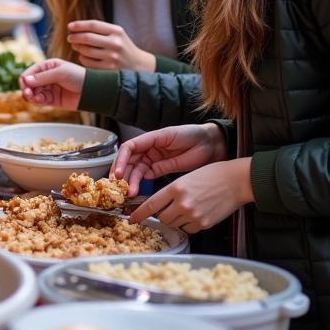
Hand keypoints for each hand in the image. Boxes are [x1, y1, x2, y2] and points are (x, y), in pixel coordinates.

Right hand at [19, 59, 84, 110]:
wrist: (91, 91)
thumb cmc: (79, 77)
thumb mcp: (60, 73)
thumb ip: (43, 77)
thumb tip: (26, 80)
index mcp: (48, 66)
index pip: (30, 72)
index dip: (25, 79)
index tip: (26, 85)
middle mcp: (46, 77)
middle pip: (29, 84)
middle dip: (27, 89)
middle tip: (28, 94)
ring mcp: (49, 89)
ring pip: (33, 93)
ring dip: (31, 96)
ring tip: (34, 98)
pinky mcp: (52, 100)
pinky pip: (40, 101)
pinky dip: (37, 101)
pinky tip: (39, 101)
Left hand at [66, 21, 155, 70]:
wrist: (139, 65)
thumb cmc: (122, 47)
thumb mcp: (117, 34)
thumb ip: (100, 30)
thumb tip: (75, 28)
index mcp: (117, 31)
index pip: (93, 25)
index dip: (79, 25)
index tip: (70, 26)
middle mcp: (115, 43)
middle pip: (87, 37)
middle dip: (75, 37)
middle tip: (69, 37)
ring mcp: (112, 57)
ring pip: (86, 50)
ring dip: (77, 47)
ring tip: (75, 46)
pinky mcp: (108, 70)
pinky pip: (88, 63)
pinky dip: (82, 58)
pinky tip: (83, 56)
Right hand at [113, 123, 227, 195]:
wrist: (211, 144)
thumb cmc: (194, 136)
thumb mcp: (175, 141)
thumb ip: (159, 152)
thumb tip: (146, 169)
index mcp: (152, 138)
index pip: (130, 147)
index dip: (122, 160)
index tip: (118, 173)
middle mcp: (149, 148)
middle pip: (129, 160)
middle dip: (122, 173)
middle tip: (118, 187)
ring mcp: (154, 158)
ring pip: (136, 170)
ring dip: (130, 181)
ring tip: (129, 193)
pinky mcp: (160, 168)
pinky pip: (145, 175)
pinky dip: (139, 183)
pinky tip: (136, 191)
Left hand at [129, 158, 253, 231]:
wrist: (235, 181)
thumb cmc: (212, 175)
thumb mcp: (187, 177)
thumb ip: (173, 192)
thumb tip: (160, 205)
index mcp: (176, 187)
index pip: (151, 205)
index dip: (139, 214)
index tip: (132, 218)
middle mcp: (183, 203)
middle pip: (162, 218)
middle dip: (162, 215)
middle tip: (169, 209)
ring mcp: (193, 215)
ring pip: (174, 225)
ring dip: (175, 220)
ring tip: (186, 209)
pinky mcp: (204, 224)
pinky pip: (188, 230)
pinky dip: (188, 225)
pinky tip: (196, 214)